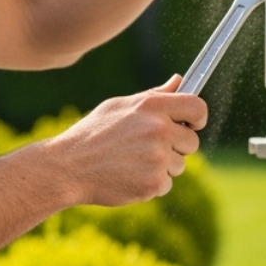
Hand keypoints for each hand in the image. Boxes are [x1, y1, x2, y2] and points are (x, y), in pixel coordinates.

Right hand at [45, 75, 206, 205]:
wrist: (68, 167)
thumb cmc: (93, 134)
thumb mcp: (120, 106)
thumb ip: (154, 95)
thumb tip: (180, 80)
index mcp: (152, 106)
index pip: (197, 107)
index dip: (198, 117)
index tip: (192, 124)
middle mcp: (159, 130)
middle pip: (192, 142)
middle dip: (177, 146)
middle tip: (149, 148)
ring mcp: (158, 158)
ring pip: (179, 165)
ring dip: (162, 166)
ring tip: (131, 162)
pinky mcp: (153, 183)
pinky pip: (166, 184)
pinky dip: (151, 184)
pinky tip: (128, 176)